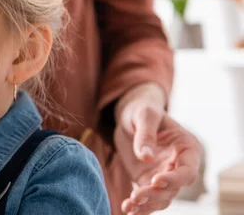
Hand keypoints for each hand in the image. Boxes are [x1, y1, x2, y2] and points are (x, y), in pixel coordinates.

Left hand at [114, 83, 201, 214]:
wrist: (130, 115)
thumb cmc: (142, 110)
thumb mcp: (144, 114)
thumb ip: (146, 134)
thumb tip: (146, 157)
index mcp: (187, 148)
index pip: (187, 171)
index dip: (174, 179)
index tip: (156, 180)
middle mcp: (179, 165)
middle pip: (174, 188)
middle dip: (155, 194)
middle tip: (135, 196)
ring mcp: (164, 175)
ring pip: (161, 197)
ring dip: (146, 204)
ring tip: (129, 206)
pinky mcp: (147, 180)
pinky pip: (147, 197)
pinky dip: (138, 205)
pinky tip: (127, 209)